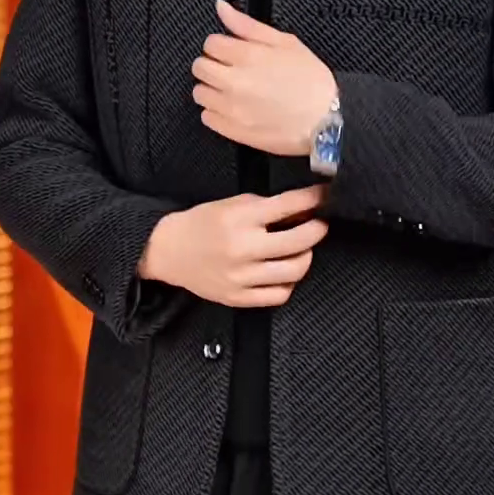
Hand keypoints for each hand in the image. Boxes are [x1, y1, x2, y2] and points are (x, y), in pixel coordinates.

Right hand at [139, 185, 328, 307]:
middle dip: (317, 229)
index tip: (324, 196)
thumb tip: (302, 208)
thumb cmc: (201, 224)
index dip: (313, 199)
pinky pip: (279, 294)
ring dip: (306, 257)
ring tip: (300, 249)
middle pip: (301, 241)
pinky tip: (283, 272)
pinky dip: (288, 282)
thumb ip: (264, 206)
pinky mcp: (239, 298)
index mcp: (240, 219)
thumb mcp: (231, 204)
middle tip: (319, 224)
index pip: (288, 206)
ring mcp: (242, 276)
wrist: (169, 251)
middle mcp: (243, 248)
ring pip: (295, 270)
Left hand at [191, 0, 337, 155]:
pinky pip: (206, 117)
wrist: (325, 122)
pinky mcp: (232, 130)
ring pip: (199, 93)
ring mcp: (231, 108)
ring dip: (211, 89)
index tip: (231, 51)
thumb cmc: (312, 83)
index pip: (210, 43)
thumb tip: (223, 8)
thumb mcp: (285, 43)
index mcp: (248, 56)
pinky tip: (234, 108)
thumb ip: (248, 25)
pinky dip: (215, 112)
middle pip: (199, 67)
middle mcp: (234, 81)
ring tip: (232, 91)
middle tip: (230, 70)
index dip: (221, 45)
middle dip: (212, 64)